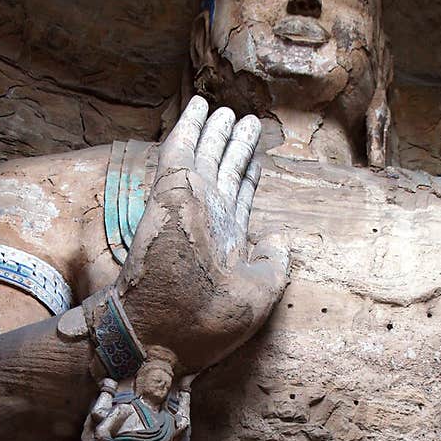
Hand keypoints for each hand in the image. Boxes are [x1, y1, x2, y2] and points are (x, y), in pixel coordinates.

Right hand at [116, 97, 289, 374]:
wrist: (163, 333)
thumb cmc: (208, 324)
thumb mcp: (260, 295)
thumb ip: (275, 262)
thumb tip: (277, 234)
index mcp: (227, 241)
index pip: (241, 198)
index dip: (250, 174)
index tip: (257, 154)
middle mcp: (208, 219)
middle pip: (225, 171)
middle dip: (236, 146)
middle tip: (246, 121)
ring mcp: (188, 204)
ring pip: (206, 154)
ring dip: (216, 131)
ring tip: (228, 110)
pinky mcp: (168, 194)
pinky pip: (180, 150)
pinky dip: (189, 126)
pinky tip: (199, 106)